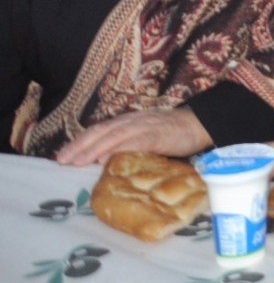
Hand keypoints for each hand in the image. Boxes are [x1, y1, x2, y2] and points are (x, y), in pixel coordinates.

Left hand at [56, 108, 209, 165]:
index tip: (63, 155)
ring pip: (113, 136)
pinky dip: (117, 149)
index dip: (80, 141)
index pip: (99, 129)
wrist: (201, 124)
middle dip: (80, 145)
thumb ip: (128, 144)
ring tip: (77, 162)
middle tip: (62, 160)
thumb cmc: (174, 134)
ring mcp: (145, 126)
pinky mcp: (156, 135)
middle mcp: (133, 121)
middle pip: (101, 131)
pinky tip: (105, 159)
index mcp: (129, 121)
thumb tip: (104, 162)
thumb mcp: (146, 136)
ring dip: (93, 149)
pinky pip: (133, 142)